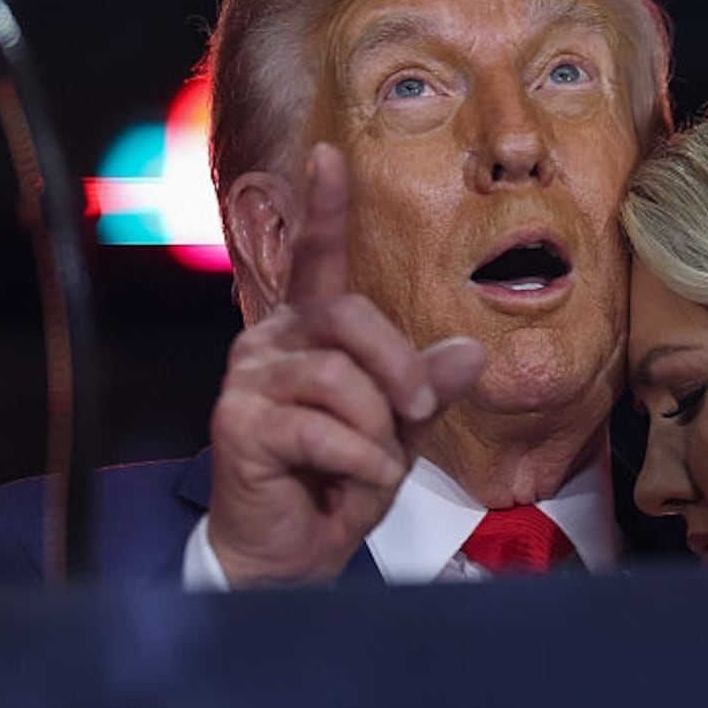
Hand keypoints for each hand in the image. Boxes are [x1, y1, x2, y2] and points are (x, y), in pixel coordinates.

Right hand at [207, 143, 485, 585]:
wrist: (295, 552)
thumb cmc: (339, 481)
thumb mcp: (399, 429)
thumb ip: (426, 385)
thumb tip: (471, 351)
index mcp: (310, 332)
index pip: (317, 259)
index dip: (325, 208)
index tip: (329, 155)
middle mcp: (272, 341)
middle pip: (348, 316)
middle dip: (399, 365)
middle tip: (420, 410)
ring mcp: (249, 378)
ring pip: (338, 376)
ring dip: (376, 429)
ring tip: (375, 464)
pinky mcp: (236, 421)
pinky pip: (318, 426)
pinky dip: (358, 459)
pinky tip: (360, 481)